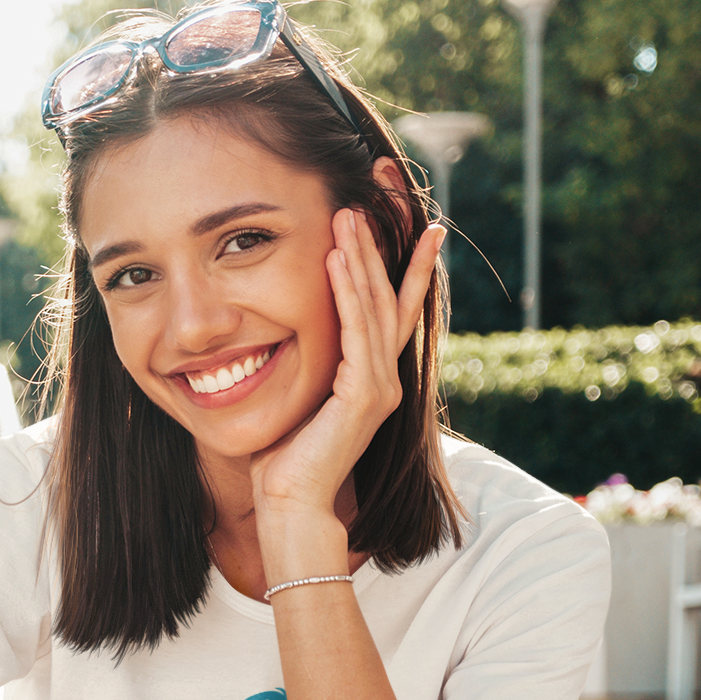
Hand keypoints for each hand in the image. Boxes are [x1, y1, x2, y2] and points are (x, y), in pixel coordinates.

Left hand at [249, 212, 443, 531]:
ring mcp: (380, 387)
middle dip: (386, 243)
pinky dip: (347, 293)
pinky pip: (356, 331)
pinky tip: (336, 259)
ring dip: (361, 257)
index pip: (394, 309)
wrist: (293, 505)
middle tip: (383, 194)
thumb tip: (283, 335)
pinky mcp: (363, 396)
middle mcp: (386, 379)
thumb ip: (310, 368)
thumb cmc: (286, 460)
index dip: (404, 265)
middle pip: (392, 296)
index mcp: (374, 379)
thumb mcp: (301, 401)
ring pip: (374, 306)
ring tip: (350, 213)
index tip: (416, 224)